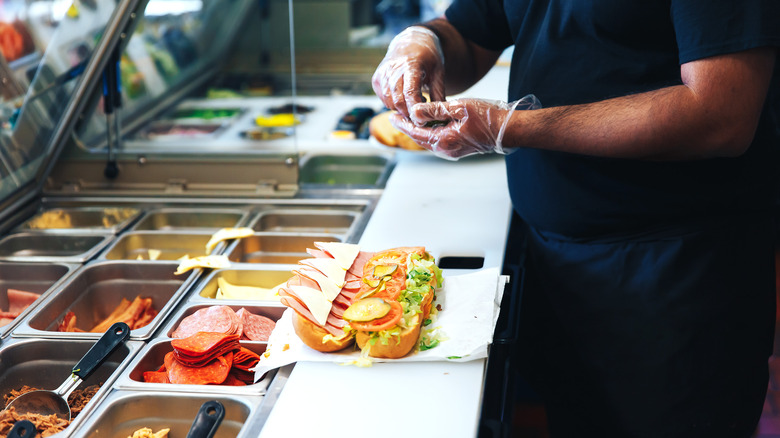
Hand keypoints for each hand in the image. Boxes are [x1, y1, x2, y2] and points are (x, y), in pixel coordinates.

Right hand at [371, 27, 444, 118]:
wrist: (411, 42)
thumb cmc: (428, 58)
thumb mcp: (438, 73)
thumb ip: (438, 94)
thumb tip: (441, 116)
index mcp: (410, 64)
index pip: (410, 92)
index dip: (415, 109)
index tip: (423, 120)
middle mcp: (392, 68)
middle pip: (398, 101)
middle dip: (409, 113)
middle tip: (420, 114)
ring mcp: (382, 74)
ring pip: (389, 103)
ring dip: (401, 109)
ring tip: (415, 101)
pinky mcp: (376, 80)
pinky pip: (384, 100)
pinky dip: (393, 104)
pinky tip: (404, 97)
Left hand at [391, 95, 540, 159]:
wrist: (508, 130)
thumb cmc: (487, 116)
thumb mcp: (458, 108)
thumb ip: (434, 110)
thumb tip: (414, 112)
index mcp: (444, 140)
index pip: (415, 133)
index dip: (402, 124)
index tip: (391, 116)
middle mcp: (446, 150)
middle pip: (420, 139)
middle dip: (407, 128)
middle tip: (395, 117)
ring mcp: (452, 152)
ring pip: (429, 141)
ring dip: (418, 131)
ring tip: (408, 119)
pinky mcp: (458, 149)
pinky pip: (438, 141)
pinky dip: (429, 133)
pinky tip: (427, 124)